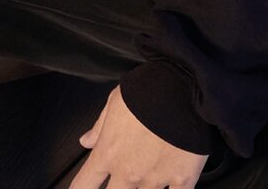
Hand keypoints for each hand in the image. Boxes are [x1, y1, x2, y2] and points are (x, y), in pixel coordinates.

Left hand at [69, 86, 208, 188]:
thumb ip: (99, 126)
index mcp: (109, 152)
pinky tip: (170, 186)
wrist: (183, 89)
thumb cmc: (148, 89)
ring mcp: (155, 180)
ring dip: (144, 187)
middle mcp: (129, 172)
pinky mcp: (182, 180)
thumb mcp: (115, 100)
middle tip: (122, 178)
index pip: (84, 184)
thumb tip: (86, 140)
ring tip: (148, 170)